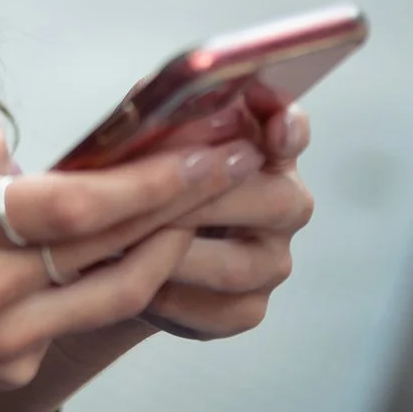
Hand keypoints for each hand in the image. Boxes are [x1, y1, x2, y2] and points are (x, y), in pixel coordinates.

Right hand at [0, 113, 257, 411]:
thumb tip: (30, 156)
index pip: (83, 205)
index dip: (156, 180)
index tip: (208, 152)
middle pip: (117, 248)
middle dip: (186, 203)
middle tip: (235, 166)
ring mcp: (7, 337)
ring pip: (117, 291)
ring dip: (166, 246)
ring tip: (197, 205)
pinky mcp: (12, 367)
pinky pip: (76, 317)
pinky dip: (107, 279)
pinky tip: (120, 247)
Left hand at [143, 106, 314, 340]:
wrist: (124, 251)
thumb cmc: (142, 181)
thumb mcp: (145, 141)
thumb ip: (160, 119)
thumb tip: (155, 102)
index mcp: (263, 151)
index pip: (292, 132)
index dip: (288, 128)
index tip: (275, 127)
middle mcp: (284, 204)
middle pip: (272, 201)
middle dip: (201, 196)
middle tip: (142, 194)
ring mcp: (272, 261)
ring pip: (236, 265)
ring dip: (174, 252)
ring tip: (121, 239)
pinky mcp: (249, 308)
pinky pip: (215, 310)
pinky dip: (169, 296)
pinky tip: (132, 278)